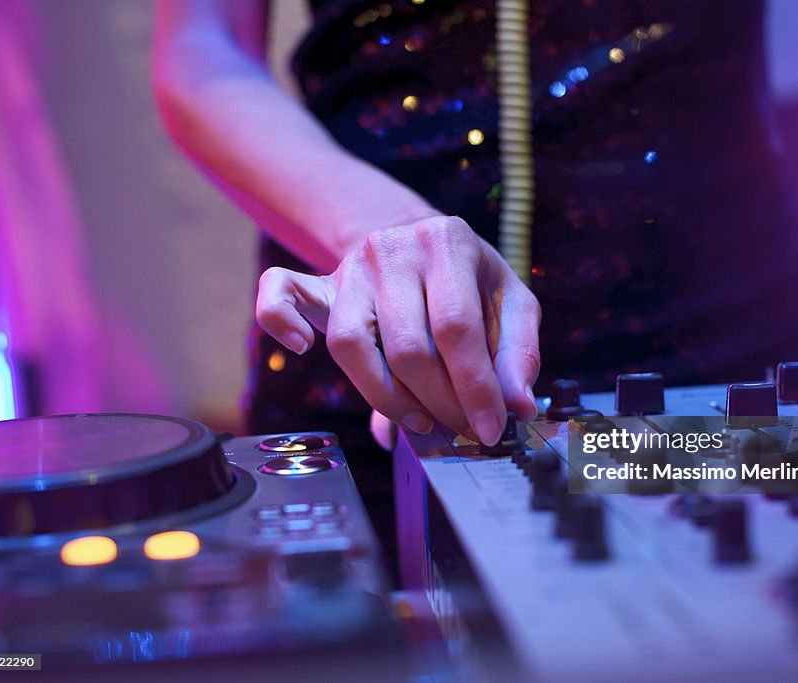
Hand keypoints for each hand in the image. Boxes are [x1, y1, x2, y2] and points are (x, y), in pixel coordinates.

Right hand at [256, 216, 540, 444]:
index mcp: (448, 243)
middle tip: (459, 428)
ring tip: (419, 420)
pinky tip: (300, 348)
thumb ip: (518, 352)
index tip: (489, 430)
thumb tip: (518, 407)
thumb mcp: (511, 302)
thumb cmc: (473, 283)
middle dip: (438, 402)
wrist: (424, 244)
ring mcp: (351, 266)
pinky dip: (279, 322)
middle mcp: (392, 248)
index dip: (474, 388)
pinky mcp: (320, 283)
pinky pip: (279, 295)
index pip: (456, 329)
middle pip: (406, 346)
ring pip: (351, 344)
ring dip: (386, 397)